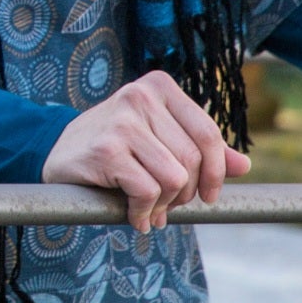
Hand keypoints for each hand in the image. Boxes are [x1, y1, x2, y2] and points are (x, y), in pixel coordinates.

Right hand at [42, 70, 249, 231]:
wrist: (57, 152)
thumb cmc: (115, 146)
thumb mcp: (158, 138)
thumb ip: (199, 149)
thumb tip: (244, 165)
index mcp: (159, 87)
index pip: (208, 133)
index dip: (216, 172)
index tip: (208, 196)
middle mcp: (140, 97)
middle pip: (192, 160)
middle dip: (184, 194)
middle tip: (166, 205)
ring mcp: (122, 121)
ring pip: (173, 178)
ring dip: (163, 205)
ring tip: (148, 210)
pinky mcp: (107, 150)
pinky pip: (147, 192)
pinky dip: (143, 213)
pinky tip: (133, 215)